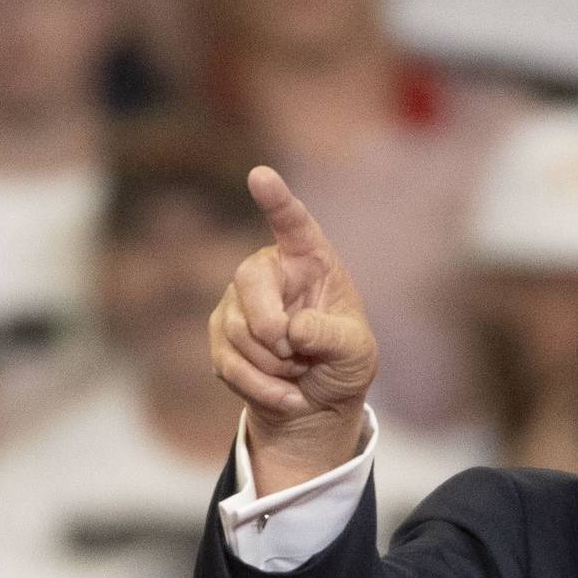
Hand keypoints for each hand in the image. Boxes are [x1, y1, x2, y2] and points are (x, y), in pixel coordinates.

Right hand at [210, 167, 377, 493]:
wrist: (318, 403)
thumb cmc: (343, 362)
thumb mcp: (356, 352)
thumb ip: (332, 336)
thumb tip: (292, 330)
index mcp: (310, 260)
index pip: (292, 224)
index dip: (277, 200)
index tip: (260, 175)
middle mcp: (269, 272)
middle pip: (249, 280)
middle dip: (270, 325)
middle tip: (294, 353)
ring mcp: (238, 303)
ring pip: (239, 330)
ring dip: (275, 366)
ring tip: (300, 371)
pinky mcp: (220, 337)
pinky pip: (229, 363)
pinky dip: (263, 388)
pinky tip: (288, 395)